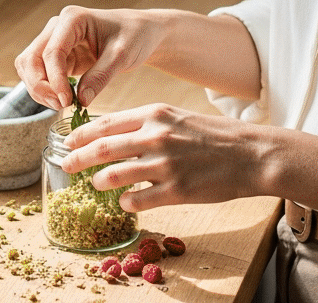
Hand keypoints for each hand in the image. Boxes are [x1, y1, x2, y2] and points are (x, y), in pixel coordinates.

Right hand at [14, 6, 166, 109]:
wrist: (141, 32)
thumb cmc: (135, 36)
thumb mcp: (123, 56)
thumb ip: (101, 76)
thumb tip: (81, 100)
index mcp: (73, 19)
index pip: (52, 52)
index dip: (55, 79)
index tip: (66, 101)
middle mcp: (57, 27)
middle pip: (31, 59)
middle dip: (40, 85)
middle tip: (61, 105)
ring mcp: (54, 40)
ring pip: (29, 67)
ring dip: (38, 89)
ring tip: (61, 105)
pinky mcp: (57, 56)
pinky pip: (39, 74)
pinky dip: (44, 89)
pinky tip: (61, 100)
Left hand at [60, 104, 270, 211]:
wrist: (250, 154)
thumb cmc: (213, 136)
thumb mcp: (176, 117)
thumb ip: (146, 123)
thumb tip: (112, 133)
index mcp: (155, 114)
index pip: (105, 123)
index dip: (81, 134)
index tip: (69, 141)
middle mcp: (156, 136)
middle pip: (102, 149)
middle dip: (78, 158)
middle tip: (67, 165)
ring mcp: (165, 165)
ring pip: (114, 176)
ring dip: (99, 182)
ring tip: (96, 184)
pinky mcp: (176, 191)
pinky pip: (137, 199)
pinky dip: (125, 202)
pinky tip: (126, 201)